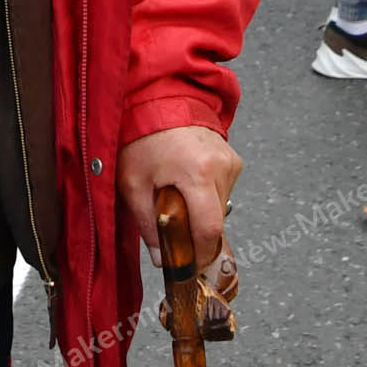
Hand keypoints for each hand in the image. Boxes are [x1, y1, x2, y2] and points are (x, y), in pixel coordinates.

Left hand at [117, 124, 241, 270]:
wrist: (156, 100)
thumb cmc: (140, 140)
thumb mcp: (133, 184)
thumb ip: (148, 224)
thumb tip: (163, 259)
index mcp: (198, 173)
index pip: (210, 228)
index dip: (201, 253)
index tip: (189, 266)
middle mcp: (222, 167)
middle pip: (217, 220)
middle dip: (197, 234)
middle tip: (175, 236)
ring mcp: (230, 161)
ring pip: (221, 206)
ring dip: (201, 213)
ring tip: (176, 201)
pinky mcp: (233, 158)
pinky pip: (223, 190)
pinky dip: (206, 196)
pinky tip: (186, 185)